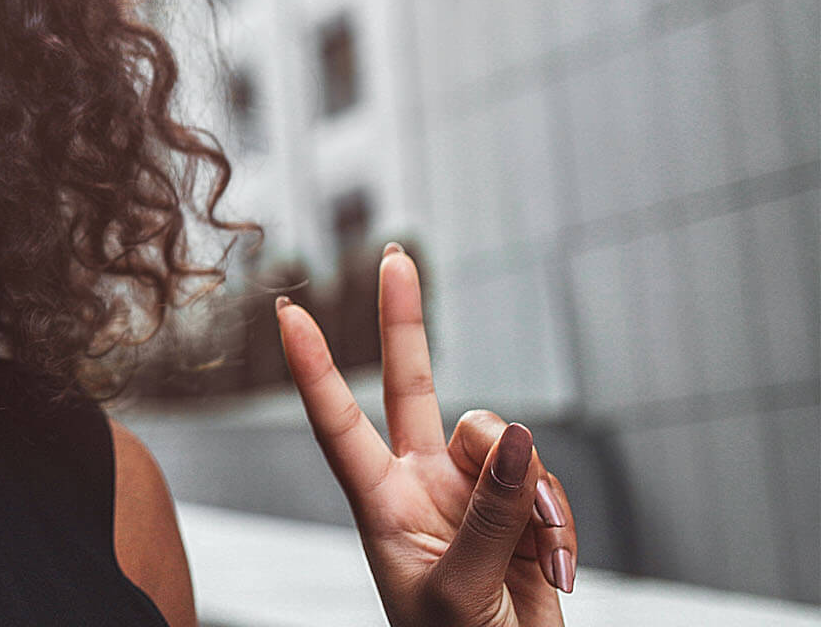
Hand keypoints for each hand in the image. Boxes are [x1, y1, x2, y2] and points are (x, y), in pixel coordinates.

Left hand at [275, 243, 577, 626]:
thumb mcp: (458, 588)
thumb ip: (489, 514)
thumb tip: (516, 436)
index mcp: (380, 505)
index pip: (337, 424)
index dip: (314, 369)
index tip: (286, 315)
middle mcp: (421, 486)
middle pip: (412, 385)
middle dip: (405, 321)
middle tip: (392, 255)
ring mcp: (473, 494)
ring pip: (503, 441)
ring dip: (531, 491)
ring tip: (538, 554)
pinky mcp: (522, 511)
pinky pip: (545, 482)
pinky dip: (558, 519)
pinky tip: (556, 567)